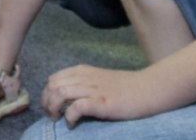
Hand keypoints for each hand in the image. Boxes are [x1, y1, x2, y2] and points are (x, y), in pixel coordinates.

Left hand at [39, 65, 156, 124]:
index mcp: (83, 71)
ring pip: (60, 93)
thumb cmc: (126, 88)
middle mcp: (85, 78)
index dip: (47, 93)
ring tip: (58, 119)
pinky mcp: (102, 103)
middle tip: (51, 115)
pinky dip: (70, 116)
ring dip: (54, 107)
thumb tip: (66, 97)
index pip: (53, 78)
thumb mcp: (100, 80)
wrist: (149, 89)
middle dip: (46, 101)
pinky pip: (77, 106)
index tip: (49, 106)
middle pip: (53, 85)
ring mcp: (93, 90)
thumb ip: (84, 84)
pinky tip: (72, 124)